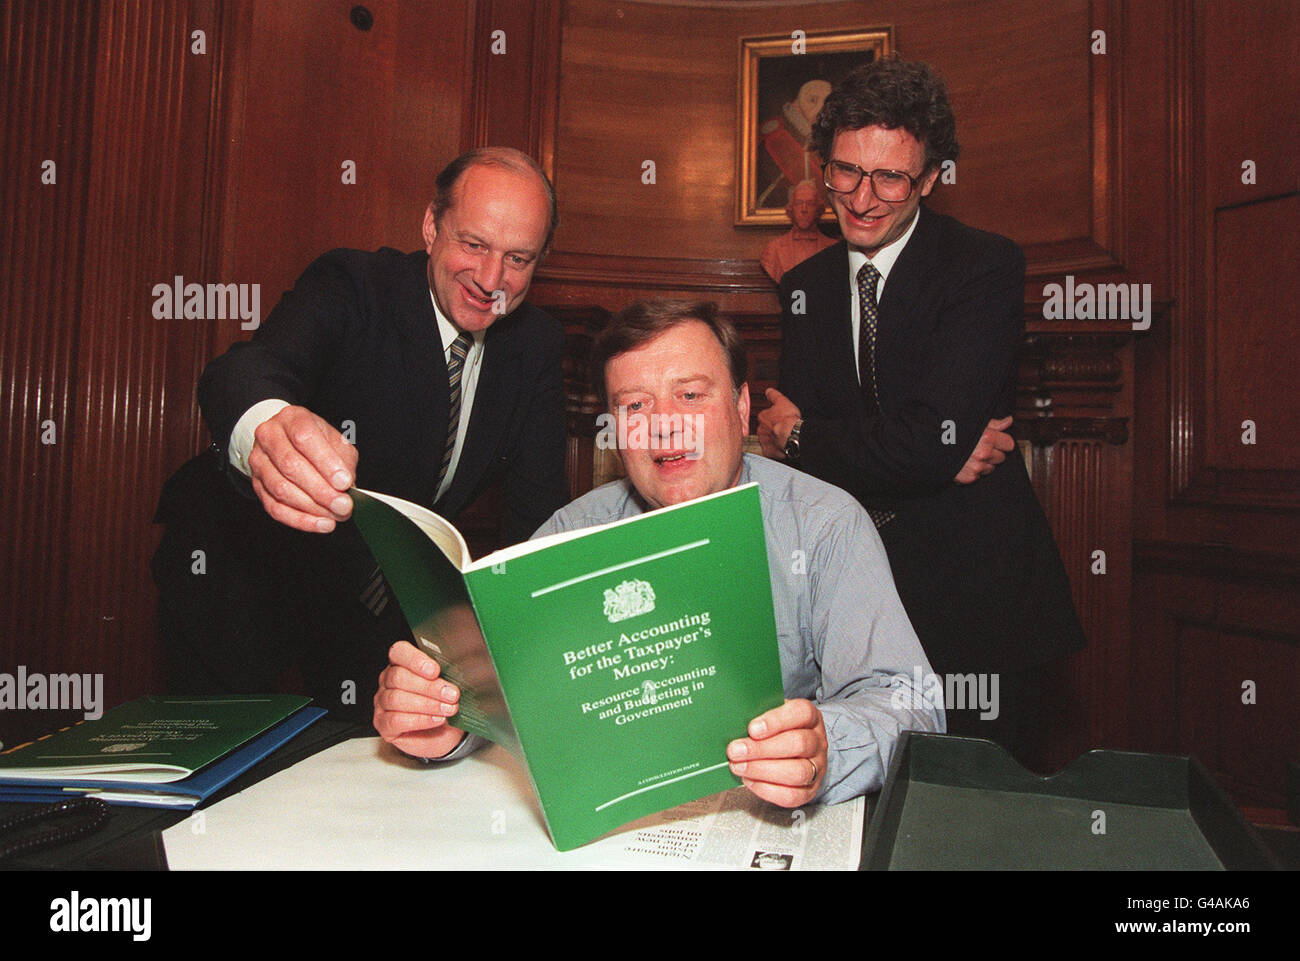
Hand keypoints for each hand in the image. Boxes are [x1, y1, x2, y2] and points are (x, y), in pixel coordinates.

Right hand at [248, 404, 358, 531]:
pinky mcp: (256, 485)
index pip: (305, 438)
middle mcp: (270, 437)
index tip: (344, 482)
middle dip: (321, 491)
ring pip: (281, 490)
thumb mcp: (334, 440)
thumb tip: (346, 484)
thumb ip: (343, 459)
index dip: (326, 462)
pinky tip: (320, 524)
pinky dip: (300, 520)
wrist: (286, 439)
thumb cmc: (314, 440)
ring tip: (335, 515)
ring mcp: (259, 462)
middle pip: (291, 466)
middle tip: (343, 506)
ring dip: (312, 508)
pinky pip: (275, 507)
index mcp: (292, 419)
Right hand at [373, 641, 466, 758]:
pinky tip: (436, 719)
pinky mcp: (383, 724)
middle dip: (429, 687)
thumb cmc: (443, 703)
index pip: (399, 652)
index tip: (435, 671)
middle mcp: (388, 680)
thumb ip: (448, 676)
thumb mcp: (448, 686)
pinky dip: (419, 720)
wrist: (442, 732)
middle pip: (399, 677)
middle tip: (452, 695)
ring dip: (427, 704)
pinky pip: (396, 720)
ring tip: (448, 709)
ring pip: (397, 699)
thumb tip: (461, 672)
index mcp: (402, 663)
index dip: (415, 660)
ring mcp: (382, 703)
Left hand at [727, 699, 827, 806]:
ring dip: (762, 770)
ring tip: (739, 767)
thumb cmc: (776, 731)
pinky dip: (767, 789)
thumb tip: (733, 722)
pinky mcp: (810, 790)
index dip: (776, 721)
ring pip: (797, 771)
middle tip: (736, 751)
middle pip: (798, 743)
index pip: (801, 713)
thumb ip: (756, 716)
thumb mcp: (769, 715)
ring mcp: (817, 767)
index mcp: (810, 717)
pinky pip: (792, 795)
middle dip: (762, 749)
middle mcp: (818, 741)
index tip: (752, 729)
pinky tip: (749, 780)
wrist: (793, 753)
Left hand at [757, 388, 801, 458]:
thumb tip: (768, 390)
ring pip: (767, 440)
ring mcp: (763, 441)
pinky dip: (775, 450)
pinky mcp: (768, 451)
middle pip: (765, 429)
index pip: (765, 416)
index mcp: (762, 417)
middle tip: (782, 429)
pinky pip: (770, 451)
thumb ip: (774, 395)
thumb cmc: (788, 419)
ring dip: (773, 439)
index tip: (780, 419)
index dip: (773, 417)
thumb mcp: (782, 401)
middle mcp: (760, 429)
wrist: (792, 435)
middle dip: (772, 429)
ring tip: (783, 438)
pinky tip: (782, 447)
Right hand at [953, 416, 1013, 484]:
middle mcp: (983, 454)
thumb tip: (1008, 421)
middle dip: (993, 452)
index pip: (1009, 444)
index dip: (1002, 441)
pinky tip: (964, 462)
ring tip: (970, 454)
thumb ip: (994, 423)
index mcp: (987, 438)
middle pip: (1001, 457)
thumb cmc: (950, 431)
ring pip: (990, 467)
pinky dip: (973, 471)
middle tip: (979, 446)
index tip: (996, 440)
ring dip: (984, 462)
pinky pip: (978, 476)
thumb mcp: (973, 422)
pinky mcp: (968, 477)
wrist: (929, 445)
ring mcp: (976, 467)